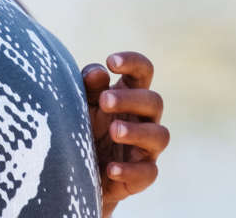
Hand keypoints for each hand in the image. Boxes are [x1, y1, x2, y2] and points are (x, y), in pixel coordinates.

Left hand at [82, 51, 168, 216]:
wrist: (74, 170)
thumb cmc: (81, 125)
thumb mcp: (80, 102)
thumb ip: (88, 85)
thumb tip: (99, 72)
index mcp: (129, 94)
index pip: (143, 71)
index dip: (133, 62)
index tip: (111, 61)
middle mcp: (143, 118)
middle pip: (154, 101)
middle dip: (131, 99)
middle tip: (105, 102)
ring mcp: (145, 147)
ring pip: (160, 135)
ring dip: (137, 132)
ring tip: (114, 132)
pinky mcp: (141, 175)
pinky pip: (148, 173)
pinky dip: (130, 171)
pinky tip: (111, 168)